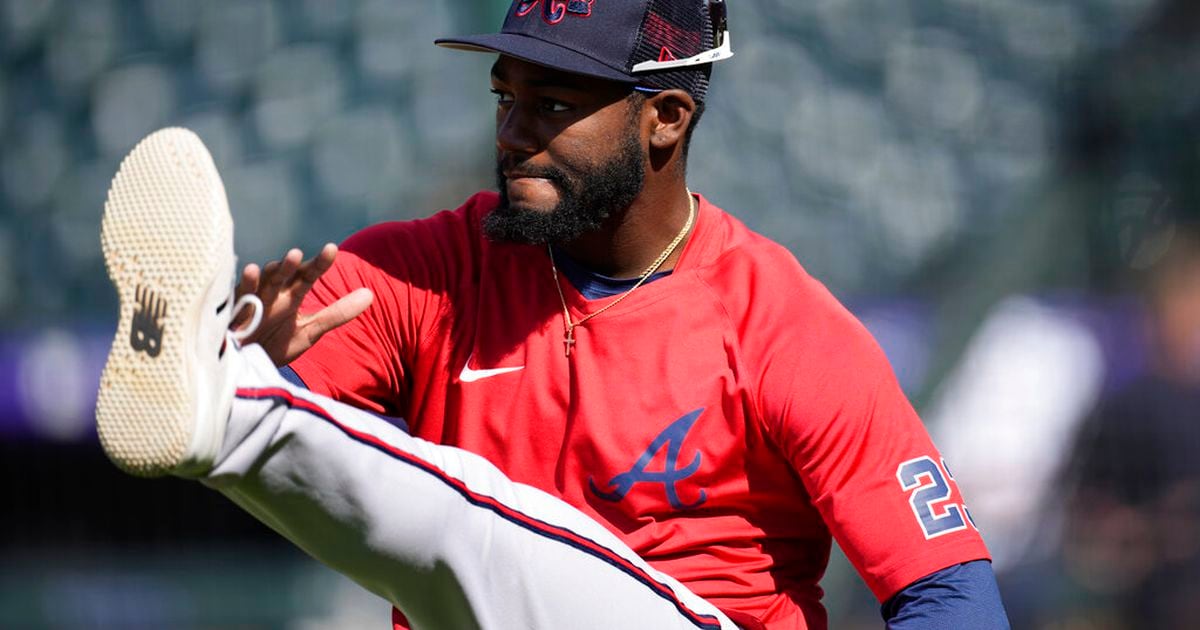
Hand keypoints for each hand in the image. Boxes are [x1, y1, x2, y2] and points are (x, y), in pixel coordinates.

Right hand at [232, 243, 373, 365]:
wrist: (249, 368)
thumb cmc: (276, 344)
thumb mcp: (310, 330)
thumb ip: (338, 313)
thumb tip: (371, 294)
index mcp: (291, 296)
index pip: (308, 275)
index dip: (319, 263)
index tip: (332, 249)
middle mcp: (273, 295)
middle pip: (284, 275)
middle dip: (290, 265)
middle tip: (299, 254)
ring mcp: (253, 303)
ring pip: (263, 282)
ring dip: (273, 271)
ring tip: (283, 262)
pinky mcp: (235, 315)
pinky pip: (240, 298)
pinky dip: (246, 286)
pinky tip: (251, 272)